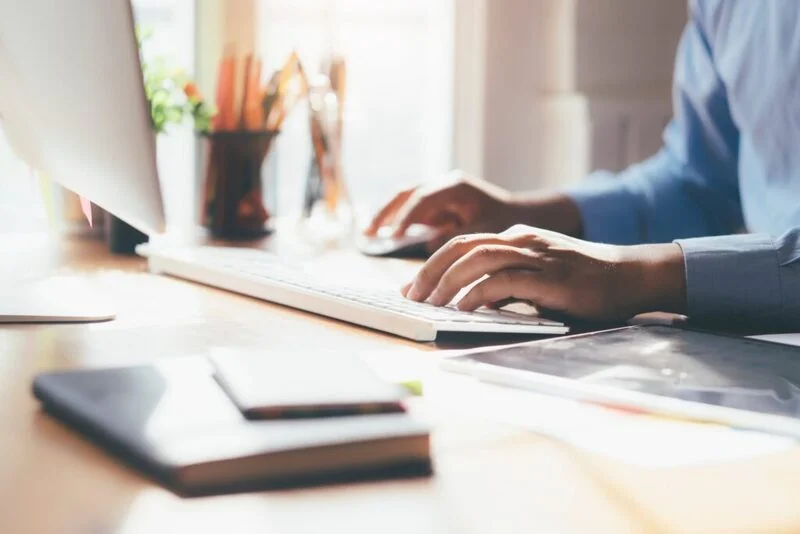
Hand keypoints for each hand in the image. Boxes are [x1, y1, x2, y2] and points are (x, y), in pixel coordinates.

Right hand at [364, 171, 516, 250]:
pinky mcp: (434, 207)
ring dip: (386, 216)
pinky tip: (384, 237)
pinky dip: (397, 224)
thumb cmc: (503, 222)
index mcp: (455, 187)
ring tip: (368, 235)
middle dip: (386, 212)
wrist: (515, 215)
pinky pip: (410, 213)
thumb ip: (458, 237)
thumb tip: (430, 246)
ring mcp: (436, 195)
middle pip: (406, 194)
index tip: (393, 236)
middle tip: (369, 232)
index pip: (423, 198)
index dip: (406, 217)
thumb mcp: (484, 231)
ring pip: (403, 201)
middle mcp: (442, 186)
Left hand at [403, 225, 686, 321]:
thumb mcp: (538, 278)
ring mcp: (535, 255)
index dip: (433, 264)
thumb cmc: (584, 282)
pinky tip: (462, 308)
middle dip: (430, 271)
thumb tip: (473, 301)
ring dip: (447, 282)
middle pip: (462, 247)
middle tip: (410, 295)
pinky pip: (503, 281)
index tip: (414, 287)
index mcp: (516, 238)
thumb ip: (507, 284)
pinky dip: (477, 294)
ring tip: (429, 303)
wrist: (630, 276)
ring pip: (477, 259)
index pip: (463, 244)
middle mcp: (521, 241)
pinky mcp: (549, 276)